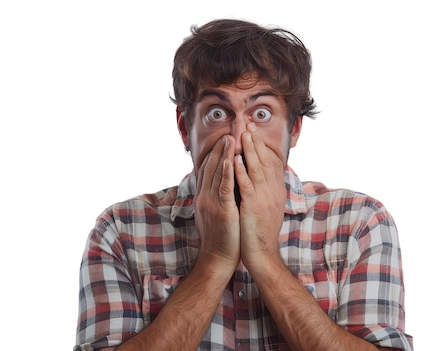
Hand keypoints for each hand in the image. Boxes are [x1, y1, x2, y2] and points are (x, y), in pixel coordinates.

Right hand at [194, 135, 240, 270]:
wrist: (218, 259)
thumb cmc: (222, 238)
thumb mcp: (217, 213)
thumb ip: (218, 198)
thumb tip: (225, 186)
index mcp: (204, 197)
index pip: (208, 169)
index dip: (215, 153)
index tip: (222, 138)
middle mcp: (205, 196)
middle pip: (211, 166)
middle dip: (219, 148)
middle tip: (228, 130)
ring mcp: (211, 202)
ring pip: (216, 173)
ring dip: (223, 154)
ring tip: (230, 137)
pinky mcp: (221, 209)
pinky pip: (224, 186)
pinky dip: (227, 171)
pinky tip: (231, 159)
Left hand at [235, 123, 285, 270]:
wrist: (262, 254)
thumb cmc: (260, 232)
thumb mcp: (267, 207)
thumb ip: (265, 191)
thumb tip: (262, 178)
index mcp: (276, 191)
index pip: (272, 163)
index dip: (263, 146)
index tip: (255, 132)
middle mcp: (273, 191)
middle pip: (265, 161)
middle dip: (256, 142)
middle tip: (248, 125)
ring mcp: (264, 198)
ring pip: (257, 168)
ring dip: (249, 150)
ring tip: (243, 134)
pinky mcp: (253, 206)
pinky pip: (246, 185)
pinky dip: (240, 170)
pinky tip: (234, 159)